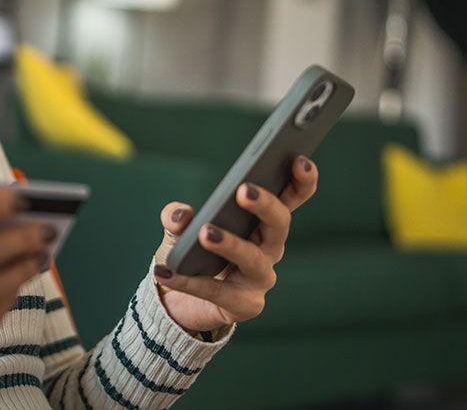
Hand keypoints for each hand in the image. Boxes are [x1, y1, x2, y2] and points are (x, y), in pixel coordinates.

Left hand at [152, 156, 318, 333]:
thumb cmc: (191, 254)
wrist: (179, 301)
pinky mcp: (244, 305)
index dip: (302, 181)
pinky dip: (189, 281)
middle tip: (243, 190)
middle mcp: (269, 249)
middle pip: (279, 224)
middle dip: (265, 205)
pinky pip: (217, 291)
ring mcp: (260, 278)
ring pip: (253, 259)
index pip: (291, 198)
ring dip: (230, 244)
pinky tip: (165, 271)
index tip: (299, 160)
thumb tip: (181, 215)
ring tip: (204, 232)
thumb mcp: (181, 228)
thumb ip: (178, 217)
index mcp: (262, 222)